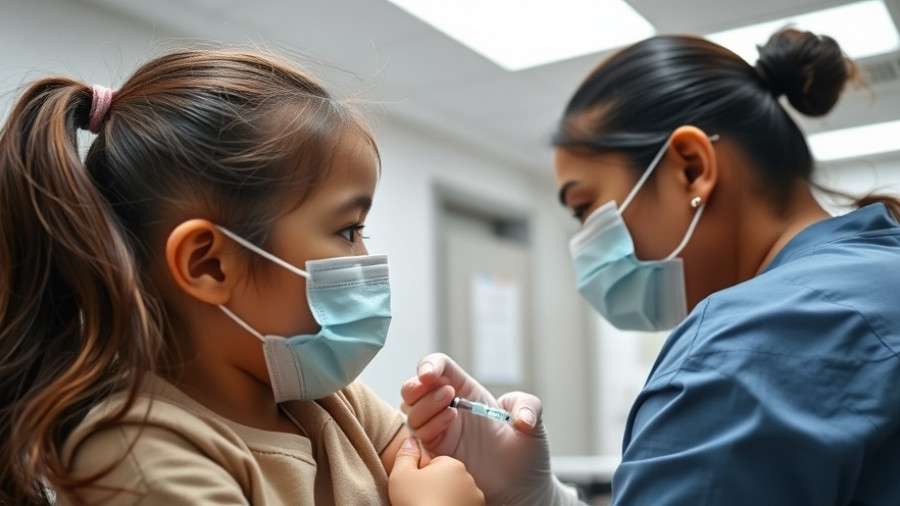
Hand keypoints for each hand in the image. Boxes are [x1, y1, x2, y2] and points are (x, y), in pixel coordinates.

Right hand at [389, 436, 484, 505]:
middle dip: (437, 486)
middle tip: (422, 501)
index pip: (436, 464)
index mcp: (452, 464)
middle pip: (448, 478)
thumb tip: (412, 440)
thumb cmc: (415, 504)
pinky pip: (465, 505)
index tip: (416, 489)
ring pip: (457, 493)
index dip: (423, 476)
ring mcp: (476, 498)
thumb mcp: (400, 476)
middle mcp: (469, 479)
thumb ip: (405, 454)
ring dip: (447, 499)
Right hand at [400, 353, 560, 504]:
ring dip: (426, 406)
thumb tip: (522, 417)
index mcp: (467, 391)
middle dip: (417, 386)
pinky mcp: (436, 452)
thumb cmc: (527, 455)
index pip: (438, 367)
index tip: (430, 374)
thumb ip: (529, 407)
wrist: (521, 490)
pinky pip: (417, 435)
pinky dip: (428, 426)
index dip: (429, 366)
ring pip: (411, 410)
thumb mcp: (534, 422)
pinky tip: (450, 424)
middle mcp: (448, 407)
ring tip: (453, 411)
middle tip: (445, 394)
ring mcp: (440, 430)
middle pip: (413, 387)